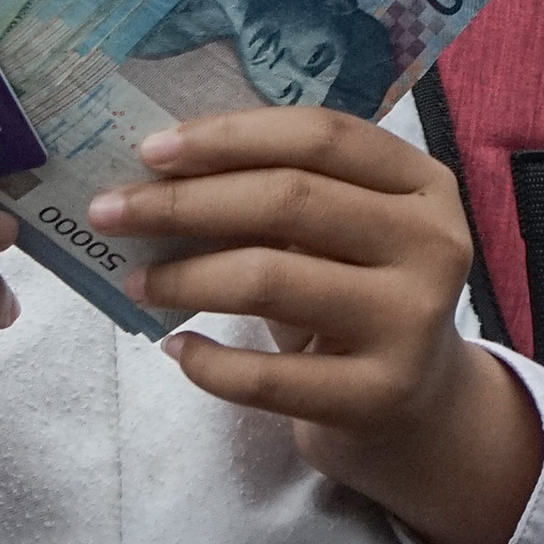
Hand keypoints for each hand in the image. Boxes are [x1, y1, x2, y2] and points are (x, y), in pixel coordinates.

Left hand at [96, 108, 543, 543]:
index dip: (231, 137)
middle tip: (111, 213)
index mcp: (423, 185)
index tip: (150, 150)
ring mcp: (411, 321)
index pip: (323, 136)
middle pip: (291, 199)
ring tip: (135, 283)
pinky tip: (176, 349)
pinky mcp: (379, 394)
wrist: (422, 407)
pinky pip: (266, 376)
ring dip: (183, 277)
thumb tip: (161, 175)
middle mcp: (432, 244)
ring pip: (270, 280)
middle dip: (184, 202)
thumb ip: (284, 196)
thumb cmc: (361, 298)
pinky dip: (207, 362)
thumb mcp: (346, 235)